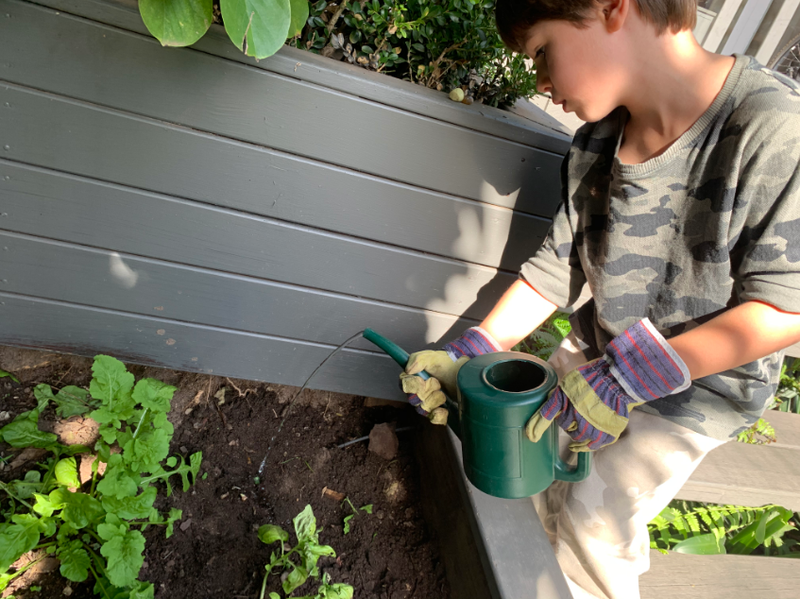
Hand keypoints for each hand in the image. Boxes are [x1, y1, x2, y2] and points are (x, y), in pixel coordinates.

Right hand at [400, 327, 501, 422]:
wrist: (465, 374)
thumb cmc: (449, 364)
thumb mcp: (434, 357)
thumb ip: (419, 359)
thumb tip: (408, 369)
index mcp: (415, 377)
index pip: (404, 384)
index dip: (412, 385)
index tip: (422, 382)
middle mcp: (418, 390)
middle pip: (413, 399)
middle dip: (426, 393)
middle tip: (438, 385)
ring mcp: (428, 402)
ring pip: (422, 409)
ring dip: (434, 402)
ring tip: (443, 394)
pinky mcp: (437, 411)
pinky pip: (433, 418)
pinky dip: (438, 415)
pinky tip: (444, 409)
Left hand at [525, 318, 689, 450]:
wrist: (621, 379)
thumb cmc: (595, 377)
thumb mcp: (570, 380)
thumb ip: (557, 396)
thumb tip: (545, 410)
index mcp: (564, 397)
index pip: (546, 414)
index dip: (536, 426)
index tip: (530, 436)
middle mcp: (575, 413)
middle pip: (564, 426)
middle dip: (566, 422)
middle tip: (574, 414)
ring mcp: (591, 424)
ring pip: (577, 437)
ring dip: (578, 433)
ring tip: (584, 422)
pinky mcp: (605, 432)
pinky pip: (593, 445)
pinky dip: (588, 446)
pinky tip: (585, 444)